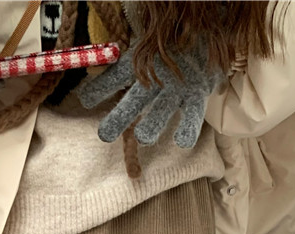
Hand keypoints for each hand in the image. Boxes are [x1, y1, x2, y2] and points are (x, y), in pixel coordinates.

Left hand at [76, 38, 225, 148]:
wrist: (209, 29)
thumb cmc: (174, 42)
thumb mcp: (148, 47)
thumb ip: (125, 63)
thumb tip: (90, 86)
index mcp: (143, 62)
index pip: (117, 75)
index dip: (101, 87)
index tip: (85, 101)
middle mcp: (158, 76)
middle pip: (136, 100)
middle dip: (121, 117)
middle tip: (105, 134)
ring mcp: (179, 87)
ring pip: (162, 109)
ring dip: (153, 124)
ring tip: (143, 138)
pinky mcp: (198, 94)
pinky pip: (194, 114)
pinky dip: (188, 127)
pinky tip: (182, 142)